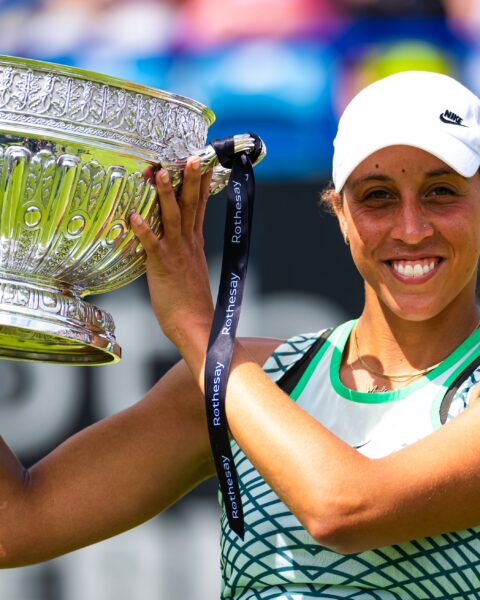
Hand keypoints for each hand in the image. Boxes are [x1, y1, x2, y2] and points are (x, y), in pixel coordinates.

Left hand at [131, 157, 213, 351]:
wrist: (196, 324)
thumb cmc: (190, 302)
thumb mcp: (191, 270)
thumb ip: (184, 252)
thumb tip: (175, 243)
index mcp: (196, 243)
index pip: (200, 207)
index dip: (201, 184)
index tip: (202, 162)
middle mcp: (189, 243)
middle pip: (192, 206)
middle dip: (190, 179)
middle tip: (190, 156)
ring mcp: (177, 253)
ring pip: (173, 218)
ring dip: (166, 195)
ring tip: (159, 173)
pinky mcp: (163, 266)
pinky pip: (152, 244)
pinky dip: (143, 230)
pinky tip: (133, 216)